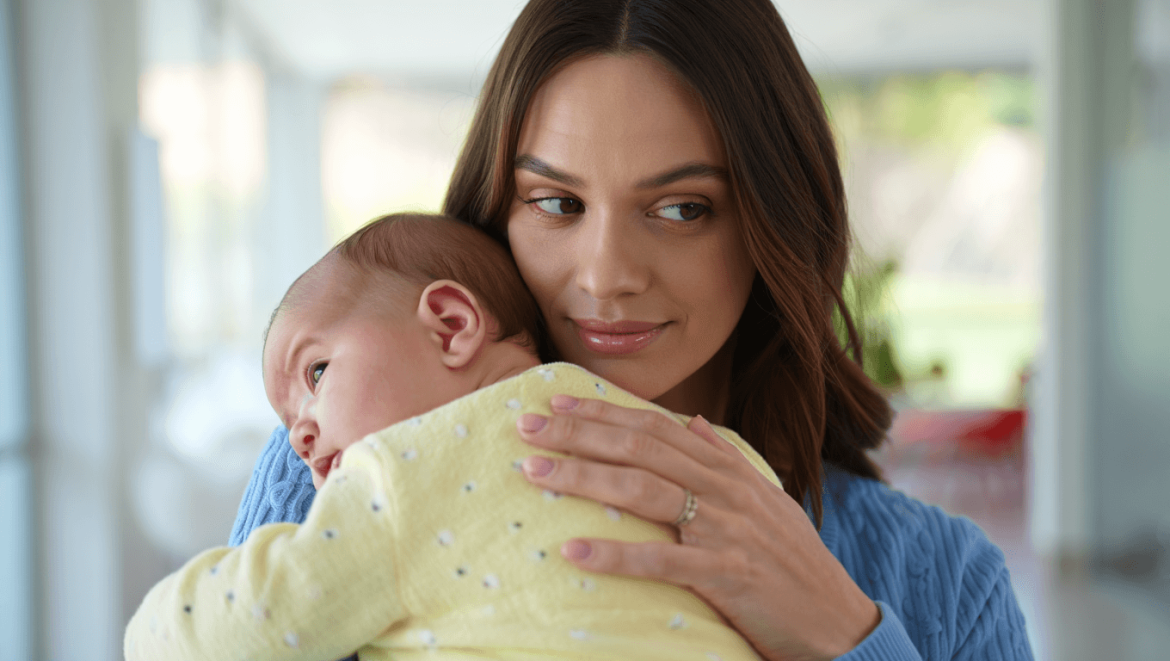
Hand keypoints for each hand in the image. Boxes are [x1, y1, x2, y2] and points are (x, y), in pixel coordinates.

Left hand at [517, 396, 880, 660]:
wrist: (836, 617)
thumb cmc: (791, 559)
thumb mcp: (763, 498)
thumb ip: (724, 458)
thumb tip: (691, 421)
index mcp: (727, 470)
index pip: (655, 428)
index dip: (605, 412)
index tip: (557, 403)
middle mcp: (723, 489)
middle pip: (639, 449)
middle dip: (579, 434)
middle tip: (527, 428)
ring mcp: (724, 529)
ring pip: (643, 491)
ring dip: (583, 479)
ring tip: (534, 473)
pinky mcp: (725, 573)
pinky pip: (660, 561)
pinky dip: (615, 555)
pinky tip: (573, 552)